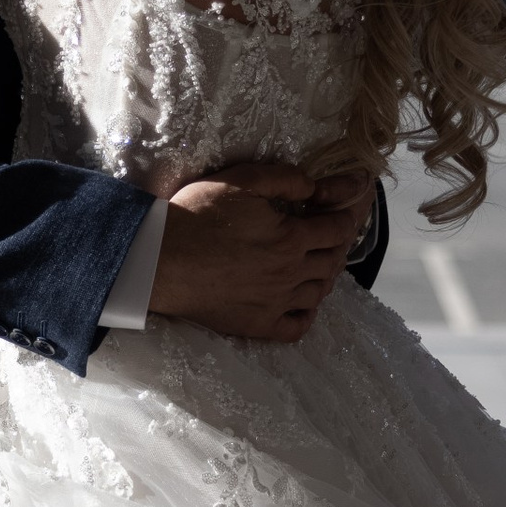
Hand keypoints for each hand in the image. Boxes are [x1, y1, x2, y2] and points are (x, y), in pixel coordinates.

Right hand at [147, 162, 375, 345]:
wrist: (160, 258)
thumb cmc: (197, 214)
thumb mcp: (243, 180)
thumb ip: (286, 179)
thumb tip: (315, 186)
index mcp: (292, 238)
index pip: (337, 228)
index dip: (345, 215)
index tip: (344, 208)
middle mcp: (291, 273)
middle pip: (333, 261)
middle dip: (336, 244)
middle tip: (328, 234)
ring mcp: (276, 303)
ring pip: (319, 293)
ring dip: (325, 276)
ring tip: (316, 264)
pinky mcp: (257, 325)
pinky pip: (297, 326)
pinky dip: (307, 314)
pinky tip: (302, 302)